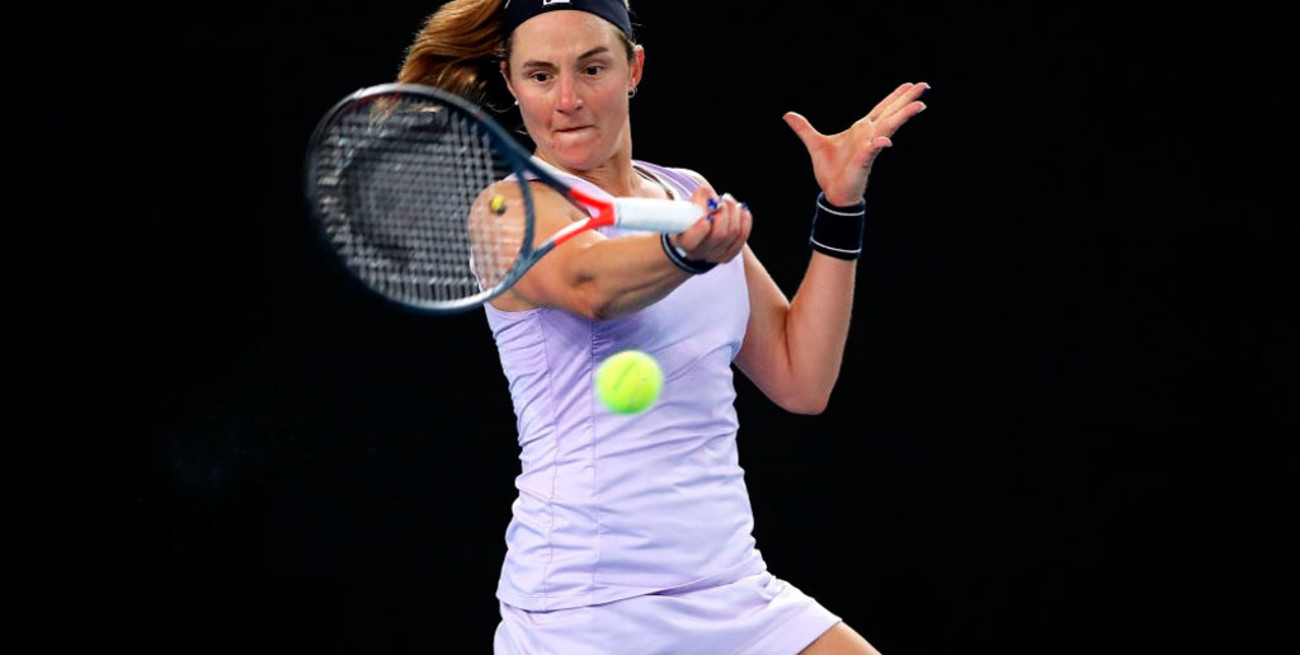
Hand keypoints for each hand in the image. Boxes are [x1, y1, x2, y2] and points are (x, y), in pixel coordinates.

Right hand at [670, 183, 750, 264]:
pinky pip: (743, 235)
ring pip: (734, 233)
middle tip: (722, 199)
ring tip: (728, 200)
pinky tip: (739, 209)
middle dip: (724, 212)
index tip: (706, 218)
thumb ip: (696, 200)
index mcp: (683, 242)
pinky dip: (744, 219)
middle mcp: (699, 252)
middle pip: (719, 235)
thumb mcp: (687, 207)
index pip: (690, 242)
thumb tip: (708, 193)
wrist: (698, 233)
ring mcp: (716, 256)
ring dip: (734, 211)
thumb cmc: (690, 216)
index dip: (699, 230)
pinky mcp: (730, 253)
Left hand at [783, 82, 928, 206]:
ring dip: (902, 117)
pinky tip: (885, 142)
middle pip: (891, 113)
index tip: (910, 85)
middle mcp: (870, 136)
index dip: (895, 96)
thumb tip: (787, 115)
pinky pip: (872, 152)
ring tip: (919, 105)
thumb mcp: (814, 143)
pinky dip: (878, 146)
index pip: (882, 109)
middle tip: (924, 86)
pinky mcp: (863, 162)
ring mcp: (869, 148)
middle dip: (907, 99)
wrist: (832, 193)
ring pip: (889, 129)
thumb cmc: (830, 170)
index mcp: (862, 129)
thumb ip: (803, 128)